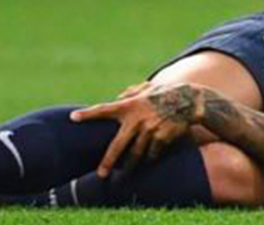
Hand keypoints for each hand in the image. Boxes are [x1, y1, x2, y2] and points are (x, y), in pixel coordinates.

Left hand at [71, 83, 200, 177]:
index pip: (104, 109)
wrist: (190, 101)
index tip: (73, 118)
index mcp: (130, 105)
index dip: (88, 114)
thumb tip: (115, 100)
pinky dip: (150, 157)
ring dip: (130, 165)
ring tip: (124, 174)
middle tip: (100, 174)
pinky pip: (152, 153)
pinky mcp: (161, 138)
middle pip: (118, 145)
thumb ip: (129, 94)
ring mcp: (149, 130)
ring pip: (136, 154)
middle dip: (108, 161)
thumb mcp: (147, 89)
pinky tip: (149, 159)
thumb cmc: (165, 93)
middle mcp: (137, 119)